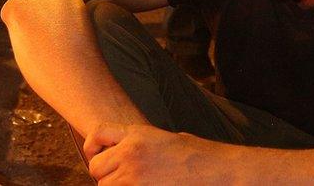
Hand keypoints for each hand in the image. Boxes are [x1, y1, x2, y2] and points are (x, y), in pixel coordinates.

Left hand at [84, 123, 221, 183]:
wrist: (220, 172)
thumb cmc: (200, 156)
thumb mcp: (166, 139)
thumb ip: (142, 143)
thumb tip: (127, 155)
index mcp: (137, 134)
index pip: (97, 134)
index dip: (93, 146)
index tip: (98, 156)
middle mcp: (131, 153)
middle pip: (96, 167)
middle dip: (104, 175)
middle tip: (120, 178)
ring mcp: (134, 177)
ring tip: (135, 182)